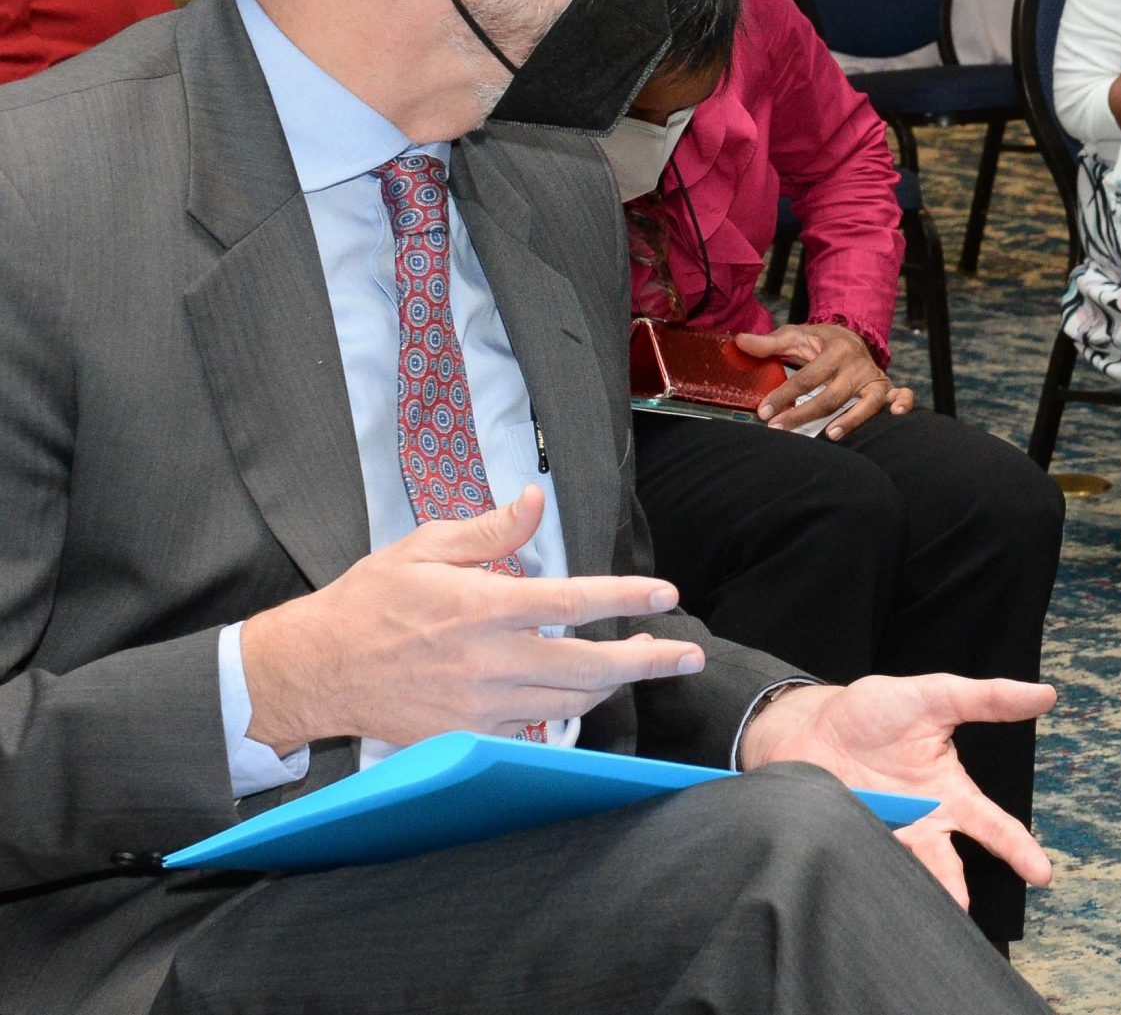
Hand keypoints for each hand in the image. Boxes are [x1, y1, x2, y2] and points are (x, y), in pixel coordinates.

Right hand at [241, 486, 701, 752]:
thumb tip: (535, 500)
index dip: (625, 600)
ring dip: (613, 685)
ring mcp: (479, 707)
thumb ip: (487, 530)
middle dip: (647, 661)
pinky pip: (535, 730)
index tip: (666, 596)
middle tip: (688, 654)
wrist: (315, 671)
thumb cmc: (369, 601)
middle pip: (587, 668)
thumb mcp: (422, 547)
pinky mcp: (468, 737)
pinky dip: (568, 711)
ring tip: (642, 663)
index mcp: (479, 608)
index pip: (570, 603)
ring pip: (569, 704)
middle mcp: (487, 662)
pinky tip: (587, 692)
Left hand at [734, 323, 912, 437]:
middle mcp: (856, 364)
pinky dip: (904, 403)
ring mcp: (873, 378)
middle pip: (831, 395)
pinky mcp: (886, 388)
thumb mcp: (796, 337)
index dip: (784, 395)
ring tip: (829, 435)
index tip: (764, 412)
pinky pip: (903, 394)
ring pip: (866, 402)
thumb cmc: (820, 342)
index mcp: (834, 349)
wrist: (853, 337)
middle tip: (778, 429)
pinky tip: (896, 416)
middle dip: (804, 414)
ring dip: (850, 419)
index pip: (806, 376)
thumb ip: (769, 343)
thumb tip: (739, 342)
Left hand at [739, 675, 1057, 907]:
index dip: (1018, 849)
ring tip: (914, 906)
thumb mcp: (935, 697)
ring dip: (910, 890)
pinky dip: (870, 876)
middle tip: (965, 913)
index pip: (992, 826)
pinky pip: (864, 864)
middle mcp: (922, 823)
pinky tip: (873, 890)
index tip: (1041, 874)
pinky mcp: (848, 841)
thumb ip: (987, 699)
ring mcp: (885, 835)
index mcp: (948, 793)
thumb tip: (1044, 694)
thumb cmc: (875, 711)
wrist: (809, 725)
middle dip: (957, 889)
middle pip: (947, 864)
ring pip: (906, 872)